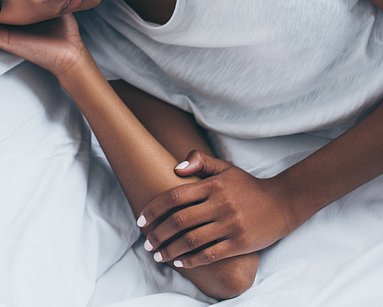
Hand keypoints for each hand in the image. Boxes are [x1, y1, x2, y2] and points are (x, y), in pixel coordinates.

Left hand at [138, 150, 290, 267]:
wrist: (282, 203)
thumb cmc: (248, 186)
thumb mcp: (226, 168)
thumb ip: (201, 161)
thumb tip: (175, 168)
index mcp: (213, 185)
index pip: (175, 196)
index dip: (154, 208)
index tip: (141, 219)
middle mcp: (220, 204)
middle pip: (180, 221)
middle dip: (158, 233)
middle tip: (146, 242)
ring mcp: (230, 225)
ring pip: (191, 240)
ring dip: (170, 250)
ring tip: (158, 255)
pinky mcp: (239, 243)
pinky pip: (209, 254)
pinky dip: (191, 260)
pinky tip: (180, 262)